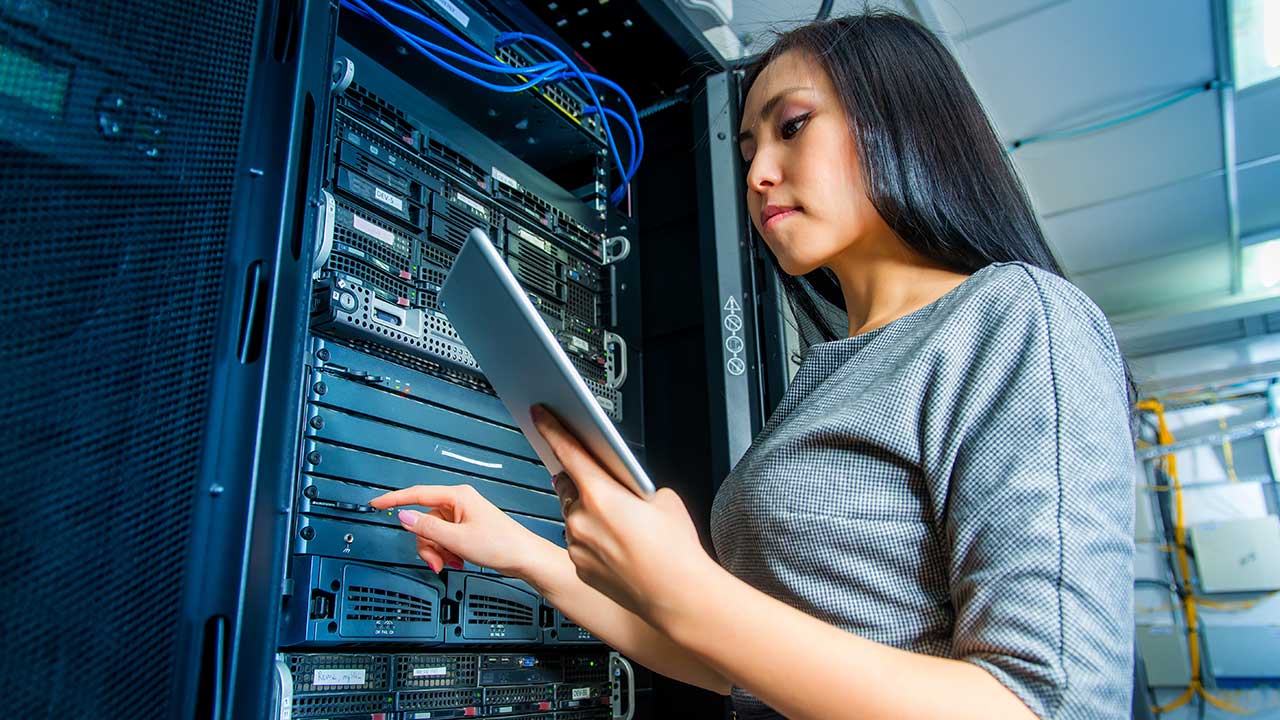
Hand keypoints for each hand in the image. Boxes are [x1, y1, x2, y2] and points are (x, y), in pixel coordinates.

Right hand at [368, 484, 557, 577]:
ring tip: (451, 562)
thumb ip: (427, 528)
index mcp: (457, 496)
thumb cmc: (501, 544)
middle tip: (436, 561)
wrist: (525, 558)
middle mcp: (459, 502)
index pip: (417, 494)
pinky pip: (444, 538)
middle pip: (424, 520)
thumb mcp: (457, 539)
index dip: (394, 500)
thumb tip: (404, 517)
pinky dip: (445, 552)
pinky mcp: (466, 528)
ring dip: (437, 551)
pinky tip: (457, 560)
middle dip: (426, 544)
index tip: (377, 503)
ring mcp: (463, 515)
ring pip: (432, 532)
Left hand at [532, 405, 717, 625]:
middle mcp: (582, 519)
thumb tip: (625, 488)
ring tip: (619, 524)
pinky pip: (578, 543)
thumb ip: (635, 486)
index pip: (568, 451)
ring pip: (572, 517)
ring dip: (586, 512)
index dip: (551, 429)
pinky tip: (617, 547)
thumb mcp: (664, 499)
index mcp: (601, 494)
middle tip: (599, 482)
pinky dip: (591, 539)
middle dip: (578, 480)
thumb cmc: (675, 550)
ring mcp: (577, 545)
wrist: (677, 596)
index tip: (539, 415)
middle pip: (567, 485)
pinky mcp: (579, 568)